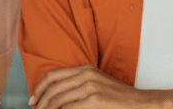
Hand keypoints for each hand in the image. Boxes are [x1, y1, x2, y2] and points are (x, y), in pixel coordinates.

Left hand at [29, 64, 172, 108]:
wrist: (139, 103)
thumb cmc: (118, 99)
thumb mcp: (96, 85)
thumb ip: (77, 87)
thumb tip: (56, 100)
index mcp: (85, 69)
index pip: (53, 76)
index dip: (39, 88)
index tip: (33, 100)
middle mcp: (85, 75)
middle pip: (52, 88)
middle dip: (40, 102)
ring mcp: (90, 87)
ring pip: (57, 101)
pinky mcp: (94, 100)